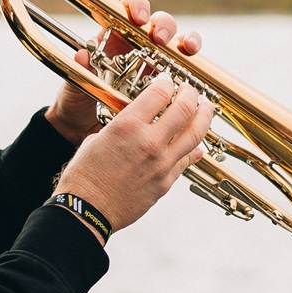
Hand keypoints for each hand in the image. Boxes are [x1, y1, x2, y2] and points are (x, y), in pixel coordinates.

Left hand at [46, 0, 203, 144]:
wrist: (84, 129)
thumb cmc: (78, 101)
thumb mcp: (75, 85)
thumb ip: (82, 69)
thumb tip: (82, 54)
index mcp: (116, 37)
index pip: (131, 10)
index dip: (138, 8)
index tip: (140, 19)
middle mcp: (139, 45)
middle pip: (160, 23)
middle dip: (165, 26)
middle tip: (161, 40)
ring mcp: (155, 63)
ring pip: (178, 42)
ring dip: (187, 41)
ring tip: (189, 49)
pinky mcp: (167, 83)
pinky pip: (186, 71)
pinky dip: (194, 69)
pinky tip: (195, 74)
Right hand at [54, 76, 215, 233]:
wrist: (86, 210)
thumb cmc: (85, 175)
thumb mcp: (98, 139)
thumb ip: (123, 127)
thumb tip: (140, 123)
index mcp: (127, 125)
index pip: (159, 92)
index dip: (166, 82)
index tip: (168, 81)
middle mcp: (149, 141)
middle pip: (184, 108)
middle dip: (191, 94)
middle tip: (192, 91)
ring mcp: (161, 163)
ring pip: (195, 134)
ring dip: (204, 117)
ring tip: (206, 109)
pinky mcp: (166, 182)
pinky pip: (187, 160)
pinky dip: (194, 149)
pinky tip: (196, 145)